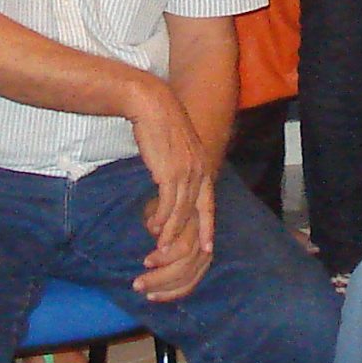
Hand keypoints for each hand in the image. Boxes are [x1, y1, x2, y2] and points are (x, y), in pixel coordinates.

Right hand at [126, 78, 215, 301]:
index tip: (207, 248)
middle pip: (197, 213)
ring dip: (170, 233)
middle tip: (181, 258)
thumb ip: (178, 170)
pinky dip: (161, 219)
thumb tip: (170, 186)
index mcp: (203, 166)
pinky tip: (153, 227)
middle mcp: (200, 171)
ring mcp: (187, 172)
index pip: (208, 204)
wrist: (153, 105)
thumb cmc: (160, 126)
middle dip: (189, 238)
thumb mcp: (177, 150)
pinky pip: (168, 203)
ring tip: (160, 249)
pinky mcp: (171, 171)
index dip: (207, 227)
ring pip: (182, 212)